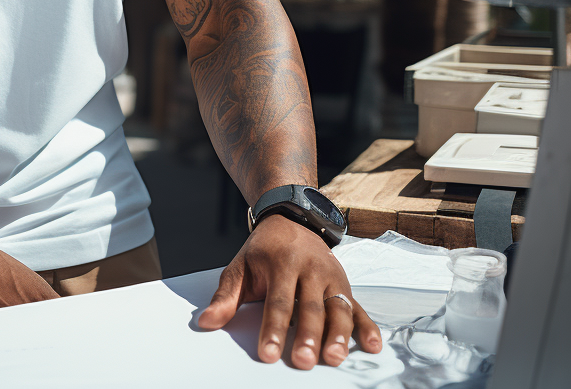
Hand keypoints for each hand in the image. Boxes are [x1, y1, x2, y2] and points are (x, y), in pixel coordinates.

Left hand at [198, 214, 381, 367]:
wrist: (291, 218)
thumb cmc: (264, 250)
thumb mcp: (240, 266)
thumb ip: (225, 296)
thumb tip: (206, 321)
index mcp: (280, 262)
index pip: (276, 301)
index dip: (272, 328)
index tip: (268, 353)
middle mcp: (309, 268)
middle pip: (309, 306)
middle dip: (307, 335)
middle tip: (304, 360)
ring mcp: (330, 276)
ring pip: (337, 307)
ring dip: (338, 334)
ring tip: (334, 357)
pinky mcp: (345, 285)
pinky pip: (359, 306)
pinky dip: (368, 326)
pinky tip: (372, 345)